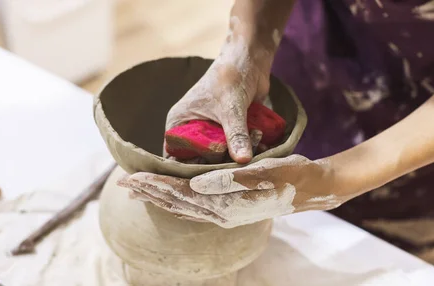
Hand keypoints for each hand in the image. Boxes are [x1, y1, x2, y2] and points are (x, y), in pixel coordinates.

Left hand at [118, 155, 350, 227]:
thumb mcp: (263, 172)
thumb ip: (228, 180)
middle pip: (175, 202)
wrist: (311, 189)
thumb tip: (195, 184)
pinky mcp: (229, 210)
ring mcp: (224, 214)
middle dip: (149, 192)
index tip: (131, 177)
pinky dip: (176, 203)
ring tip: (138, 192)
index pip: (179, 193)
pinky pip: (195, 209)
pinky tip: (170, 200)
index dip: (155, 184)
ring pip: (182, 207)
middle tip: (123, 184)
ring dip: (159, 198)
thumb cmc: (289, 175)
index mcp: (224, 203)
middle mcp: (220, 213)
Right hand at [166, 40, 273, 162]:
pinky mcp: (227, 132)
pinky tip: (261, 144)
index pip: (176, 156)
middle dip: (221, 162)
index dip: (191, 168)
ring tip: (254, 143)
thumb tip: (243, 160)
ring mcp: (210, 132)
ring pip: (220, 156)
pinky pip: (234, 149)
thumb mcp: (231, 108)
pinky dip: (247, 149)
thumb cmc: (230, 76)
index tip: (212, 175)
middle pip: (200, 159)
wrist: (250, 60)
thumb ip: (236, 135)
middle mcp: (190, 130)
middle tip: (239, 159)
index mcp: (179, 123)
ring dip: (238, 155)